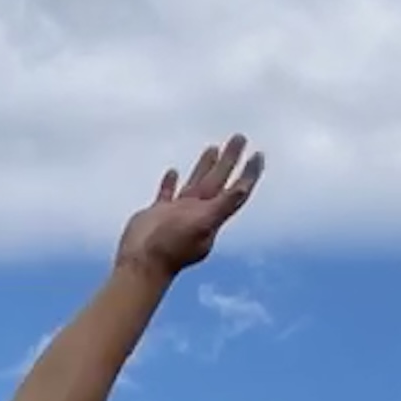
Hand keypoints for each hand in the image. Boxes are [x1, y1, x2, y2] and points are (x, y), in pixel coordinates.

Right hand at [115, 134, 264, 282]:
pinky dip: (171, 183)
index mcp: (211, 214)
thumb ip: (223, 205)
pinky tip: (173, 172)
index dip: (249, 173)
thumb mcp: (202, 224)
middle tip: (240, 137)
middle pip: (218, 180)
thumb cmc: (171, 246)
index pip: (236, 190)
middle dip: (230, 160)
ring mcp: (178, 213)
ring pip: (196, 183)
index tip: (258, 154)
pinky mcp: (157, 213)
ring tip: (214, 147)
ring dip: (206, 166)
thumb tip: (244, 188)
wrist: (141, 263)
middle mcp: (198, 212)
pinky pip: (167, 193)